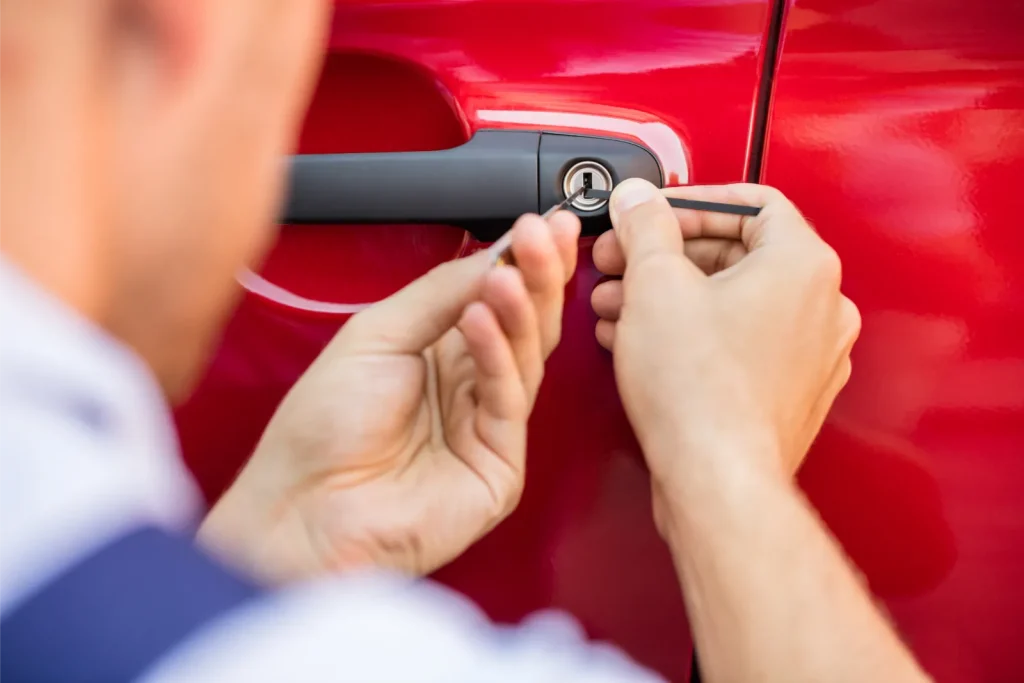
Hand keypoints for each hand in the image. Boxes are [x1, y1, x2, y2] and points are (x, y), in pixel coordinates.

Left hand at [200, 212, 580, 581]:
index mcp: (438, 352)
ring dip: (520, 309)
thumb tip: (494, 255)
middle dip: (537, 275)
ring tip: (508, 274)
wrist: (301, 507)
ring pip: (526, 356)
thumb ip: (438, 293)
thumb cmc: (323, 427)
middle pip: (523, 323)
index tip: (542, 223)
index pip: (495, 299)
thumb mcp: (376, 334)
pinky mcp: (499, 465)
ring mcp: (487, 426)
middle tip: (544, 236)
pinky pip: (508, 399)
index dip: (521, 262)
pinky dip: (499, 356)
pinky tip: (482, 320)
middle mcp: (468, 386)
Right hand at [591, 179, 859, 486]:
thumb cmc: (700, 393)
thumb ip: (645, 226)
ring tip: (620, 306)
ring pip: (734, 302)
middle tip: (623, 261)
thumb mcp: (655, 285)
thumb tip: (638, 200)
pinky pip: (740, 342)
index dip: (689, 203)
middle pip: (738, 254)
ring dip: (672, 296)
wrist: (716, 477)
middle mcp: (822, 307)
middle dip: (667, 256)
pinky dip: (694, 333)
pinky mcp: (789, 392)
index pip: (752, 203)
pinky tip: (644, 342)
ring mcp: (811, 355)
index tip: (652, 215)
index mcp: (804, 265)